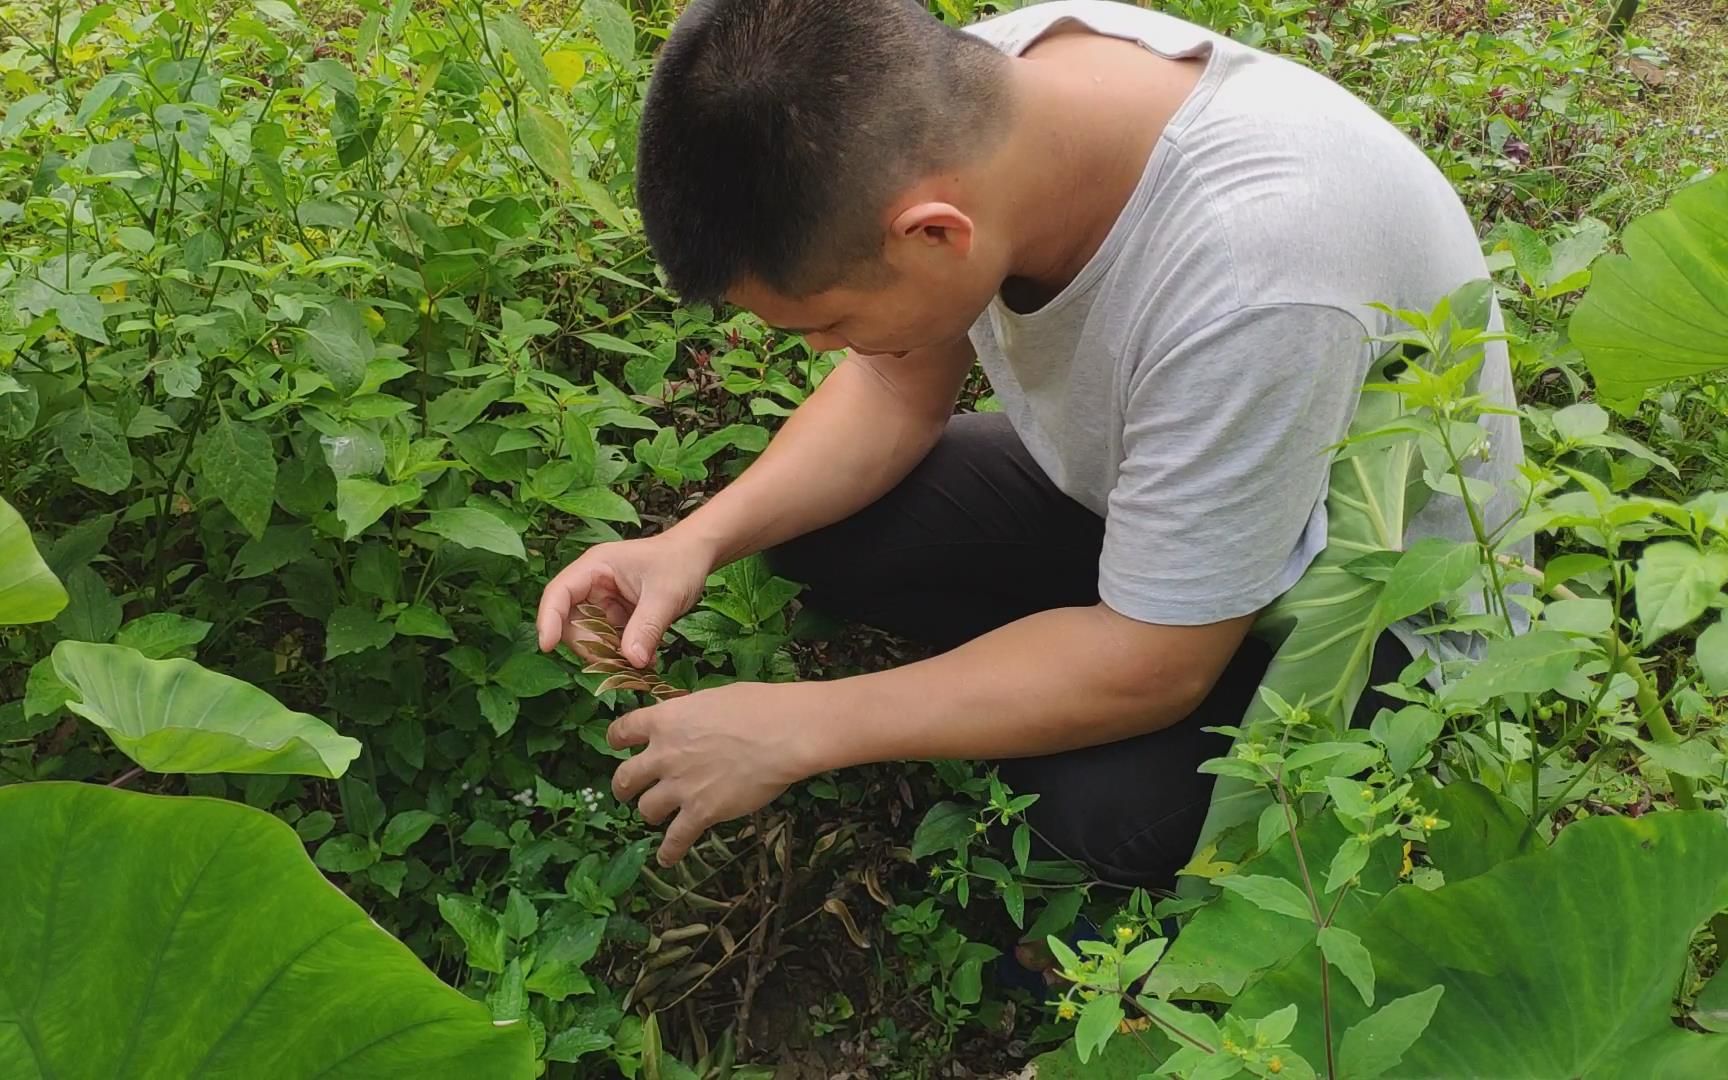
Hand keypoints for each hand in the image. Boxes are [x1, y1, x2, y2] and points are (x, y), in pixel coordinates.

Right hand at [536, 530, 715, 666]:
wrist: (698, 555)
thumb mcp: (666, 595)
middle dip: (590, 646)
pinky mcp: (616, 615)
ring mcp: (603, 601)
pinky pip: (608, 640)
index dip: (549, 619)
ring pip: (590, 636)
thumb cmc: (680, 562)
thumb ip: (647, 627)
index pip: (559, 593)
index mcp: (595, 567)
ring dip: (608, 655)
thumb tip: (632, 661)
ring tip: (640, 663)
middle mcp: (593, 584)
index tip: (547, 646)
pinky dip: (622, 654)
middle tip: (619, 663)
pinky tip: (645, 659)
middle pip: (571, 621)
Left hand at [608, 681, 823, 865]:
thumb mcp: (712, 698)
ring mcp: (680, 786)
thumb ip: (690, 715)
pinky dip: (669, 851)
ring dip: (651, 813)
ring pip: (647, 810)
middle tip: (628, 791)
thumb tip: (690, 723)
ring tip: (658, 817)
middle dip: (624, 787)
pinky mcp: (701, 813)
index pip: (623, 731)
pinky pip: (676, 840)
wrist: (783, 734)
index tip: (618, 745)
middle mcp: (664, 755)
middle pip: (625, 778)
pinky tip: (667, 858)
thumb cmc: (758, 707)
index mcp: (665, 720)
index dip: (617, 740)